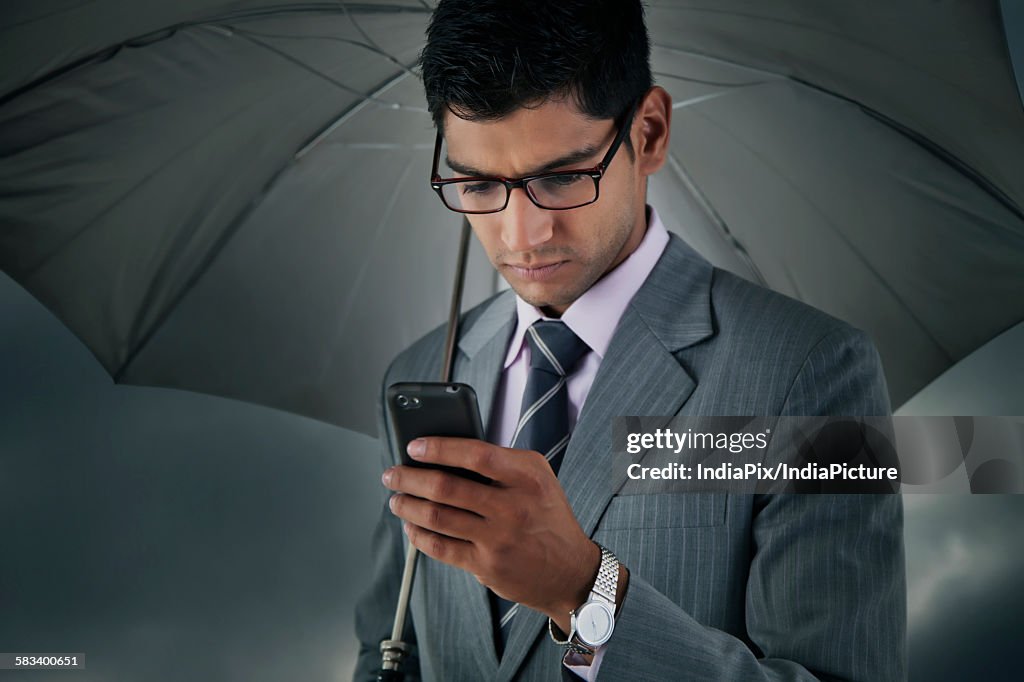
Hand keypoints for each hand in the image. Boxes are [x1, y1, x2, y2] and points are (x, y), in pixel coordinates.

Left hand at [381, 436, 599, 631]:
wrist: (570, 571)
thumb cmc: (547, 516)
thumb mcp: (538, 478)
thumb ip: (501, 462)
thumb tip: (447, 454)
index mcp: (527, 477)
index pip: (476, 455)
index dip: (440, 448)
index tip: (415, 447)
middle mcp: (513, 507)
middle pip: (447, 487)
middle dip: (410, 478)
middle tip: (392, 475)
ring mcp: (499, 538)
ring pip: (438, 517)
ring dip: (408, 506)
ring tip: (396, 500)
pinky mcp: (487, 565)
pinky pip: (441, 547)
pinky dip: (419, 535)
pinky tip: (412, 527)